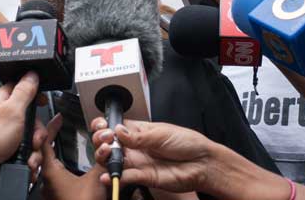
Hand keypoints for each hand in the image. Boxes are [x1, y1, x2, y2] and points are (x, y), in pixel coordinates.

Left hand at [0, 71, 42, 175]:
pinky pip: (24, 149)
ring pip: (28, 134)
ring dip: (34, 146)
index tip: (41, 101)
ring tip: (30, 153)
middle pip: (28, 115)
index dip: (33, 93)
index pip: (20, 87)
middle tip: (35, 137)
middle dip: (37, 129)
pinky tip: (27, 161)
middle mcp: (0, 115)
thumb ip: (24, 91)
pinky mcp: (5, 148)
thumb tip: (31, 74)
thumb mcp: (12, 110)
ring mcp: (3, 133)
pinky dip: (28, 156)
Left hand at [40, 115, 107, 199]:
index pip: (45, 141)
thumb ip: (102, 160)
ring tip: (63, 145)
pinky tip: (69, 168)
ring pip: (50, 166)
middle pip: (46, 153)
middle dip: (54, 139)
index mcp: (50, 172)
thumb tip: (108, 147)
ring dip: (58, 154)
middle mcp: (46, 181)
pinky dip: (62, 168)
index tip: (58, 118)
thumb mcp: (95, 179)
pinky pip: (56, 178)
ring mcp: (51, 191)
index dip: (52, 127)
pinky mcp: (57, 198)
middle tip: (60, 129)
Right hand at [90, 118, 211, 192]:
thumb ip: (138, 135)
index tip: (103, 127)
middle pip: (111, 145)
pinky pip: (125, 177)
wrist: (203, 163)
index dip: (106, 127)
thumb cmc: (188, 143)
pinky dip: (115, 177)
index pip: (116, 127)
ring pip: (115, 161)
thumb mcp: (161, 133)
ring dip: (106, 158)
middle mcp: (136, 147)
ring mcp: (138, 162)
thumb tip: (118, 130)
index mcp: (139, 131)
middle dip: (102, 141)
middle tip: (106, 140)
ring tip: (107, 153)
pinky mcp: (144, 177)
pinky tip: (109, 174)